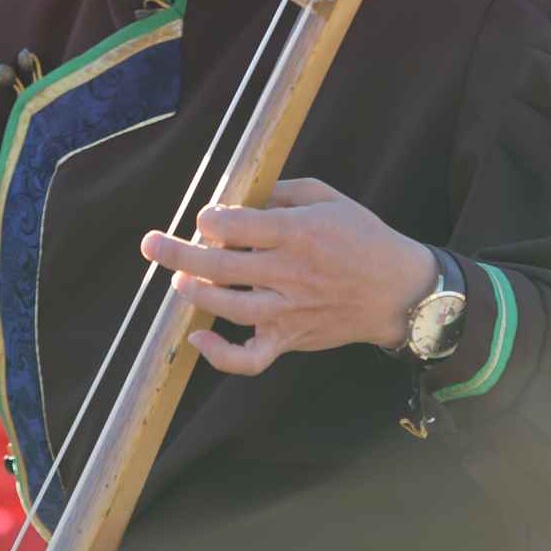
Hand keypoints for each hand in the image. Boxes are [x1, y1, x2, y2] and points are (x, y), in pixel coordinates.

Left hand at [140, 177, 436, 375]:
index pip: (237, 225)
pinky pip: (250, 358)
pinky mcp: (290, 339)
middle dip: (177, 252)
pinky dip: (220, 355)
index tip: (205, 216)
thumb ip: (282, 192)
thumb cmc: (363, 238)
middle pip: (220, 264)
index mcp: (299, 233)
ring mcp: (288, 310)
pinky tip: (199, 337)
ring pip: (228, 306)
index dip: (211, 219)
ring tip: (177, 279)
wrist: (400, 291)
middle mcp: (290, 272)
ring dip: (194, 292)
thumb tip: (237, 194)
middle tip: (150, 243)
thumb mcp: (329, 198)